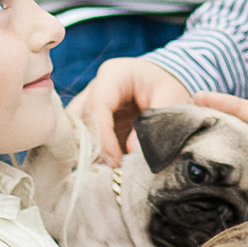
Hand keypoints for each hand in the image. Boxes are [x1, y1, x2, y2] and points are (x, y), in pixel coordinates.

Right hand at [68, 56, 192, 166]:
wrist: (166, 80)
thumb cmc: (168, 85)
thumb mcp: (171, 97)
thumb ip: (154, 122)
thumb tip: (133, 151)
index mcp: (114, 75)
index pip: (97, 105)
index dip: (102, 136)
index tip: (115, 160)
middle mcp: (95, 87)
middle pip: (80, 118)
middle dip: (91, 146)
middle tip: (109, 171)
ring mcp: (89, 102)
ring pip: (76, 129)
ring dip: (88, 151)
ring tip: (107, 172)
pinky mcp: (91, 119)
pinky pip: (82, 137)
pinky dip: (92, 153)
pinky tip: (105, 169)